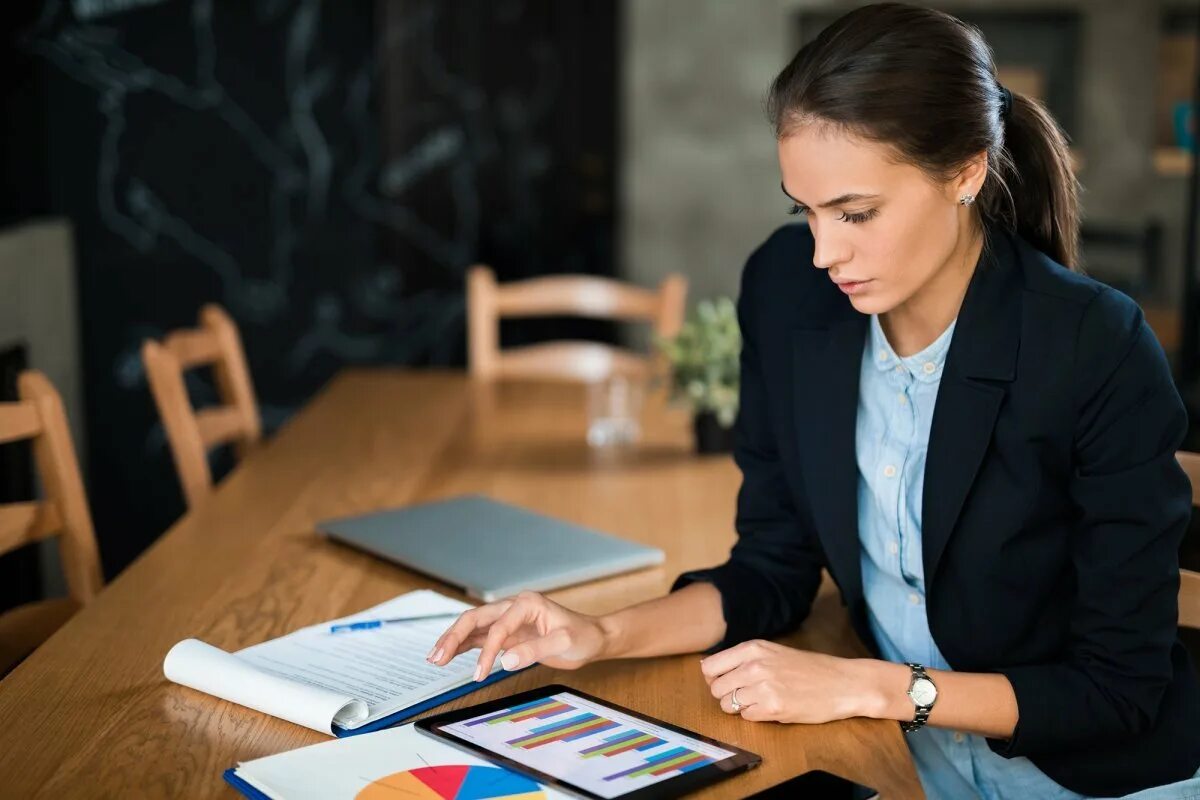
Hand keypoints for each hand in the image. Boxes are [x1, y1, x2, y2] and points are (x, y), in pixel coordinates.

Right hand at [427, 591, 611, 679]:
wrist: (592, 638)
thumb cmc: (582, 637)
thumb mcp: (564, 643)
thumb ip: (534, 650)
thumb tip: (505, 661)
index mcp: (526, 603)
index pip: (498, 627)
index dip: (487, 651)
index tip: (480, 673)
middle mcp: (513, 607)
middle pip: (475, 618)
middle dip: (453, 637)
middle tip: (436, 657)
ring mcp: (508, 620)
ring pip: (473, 627)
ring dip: (453, 641)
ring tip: (433, 658)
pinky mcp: (507, 633)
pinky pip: (480, 637)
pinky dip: (463, 645)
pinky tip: (449, 654)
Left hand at [700, 639, 877, 723]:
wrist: (843, 683)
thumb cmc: (810, 668)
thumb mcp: (773, 652)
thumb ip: (743, 659)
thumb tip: (707, 668)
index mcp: (753, 648)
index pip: (710, 666)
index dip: (714, 678)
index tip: (726, 682)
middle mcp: (754, 665)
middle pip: (716, 688)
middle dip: (726, 695)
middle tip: (747, 695)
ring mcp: (763, 687)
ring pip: (728, 705)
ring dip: (740, 707)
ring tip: (761, 701)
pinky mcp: (773, 708)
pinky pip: (746, 717)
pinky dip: (755, 716)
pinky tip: (772, 708)